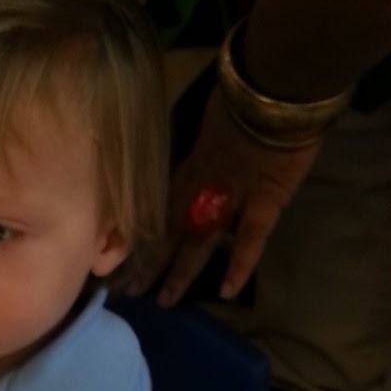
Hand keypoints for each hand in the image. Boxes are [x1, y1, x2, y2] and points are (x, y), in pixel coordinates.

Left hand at [125, 86, 319, 305]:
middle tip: (128, 290)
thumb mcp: (210, 116)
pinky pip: (249, 239)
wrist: (274, 88)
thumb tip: (181, 139)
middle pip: (168, 229)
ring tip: (162, 301)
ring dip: (179, 272)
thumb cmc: (244, 92)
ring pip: (197, 241)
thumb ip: (198, 136)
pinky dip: (239, 264)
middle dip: (148, 260)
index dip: (138, 230)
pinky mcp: (264, 201)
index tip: (115, 252)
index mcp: (190, 165)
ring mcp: (230, 197)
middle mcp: (201, 186)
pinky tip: (227, 292)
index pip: (157, 205)